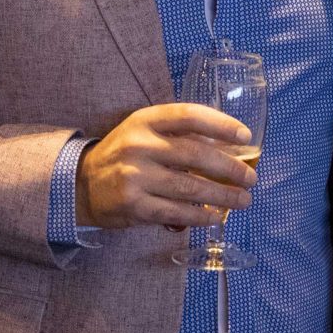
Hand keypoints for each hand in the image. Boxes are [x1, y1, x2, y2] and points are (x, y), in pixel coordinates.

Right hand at [73, 103, 255, 231]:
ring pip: (190, 188)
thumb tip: (229, 148)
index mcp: (145, 120)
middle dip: (230, 168)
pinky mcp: (133, 206)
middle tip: (250, 178)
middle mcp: (139, 146)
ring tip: (243, 200)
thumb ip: (179, 135)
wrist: (82, 182)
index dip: (221, 124)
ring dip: (222, 196)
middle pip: (195, 155)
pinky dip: (200, 216)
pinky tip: (216, 216)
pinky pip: (175, 212)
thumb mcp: (145, 131)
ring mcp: (134, 177)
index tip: (245, 136)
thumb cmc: (125, 154)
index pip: (189, 116)